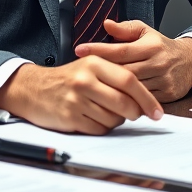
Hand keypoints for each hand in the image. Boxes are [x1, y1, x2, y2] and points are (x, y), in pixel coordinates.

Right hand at [0, 56, 161, 134]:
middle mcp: (85, 79)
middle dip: (135, 112)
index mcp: (94, 62)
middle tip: (137, 114)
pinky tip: (94, 118)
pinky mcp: (70, 117)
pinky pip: (98, 129)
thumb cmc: (68, 78)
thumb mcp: (90, 65)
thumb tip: (145, 94)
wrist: (33, 89)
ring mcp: (76, 99)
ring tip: (107, 111)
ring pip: (113, 118)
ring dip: (117, 120)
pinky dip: (102, 127)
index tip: (157, 111)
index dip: (147, 98)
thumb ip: (116, 74)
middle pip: (124, 102)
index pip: (130, 80)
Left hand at [75, 20, 191, 102]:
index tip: (80, 50)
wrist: (191, 61)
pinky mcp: (167, 95)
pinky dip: (127, 100)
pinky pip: (142, 100)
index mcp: (151, 46)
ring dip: (112, 88)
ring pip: (132, 88)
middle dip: (102, 71)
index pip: (120, 50)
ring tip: (92, 85)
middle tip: (81, 71)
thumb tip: (106, 24)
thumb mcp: (145, 31)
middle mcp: (158, 63)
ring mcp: (163, 80)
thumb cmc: (162, 46)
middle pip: (124, 71)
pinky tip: (112, 98)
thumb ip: (125, 29)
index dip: (99, 50)